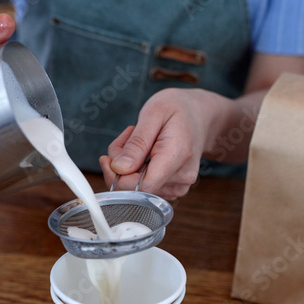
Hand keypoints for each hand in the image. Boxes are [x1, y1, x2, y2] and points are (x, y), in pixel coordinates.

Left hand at [99, 88, 216, 200]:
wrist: (201, 115)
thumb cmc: (178, 109)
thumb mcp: (153, 113)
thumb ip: (136, 143)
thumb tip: (119, 169)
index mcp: (177, 156)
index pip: (142, 187)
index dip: (118, 178)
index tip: (107, 158)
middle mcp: (181, 178)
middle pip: (136, 189)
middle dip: (120, 166)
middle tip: (126, 138)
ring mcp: (179, 186)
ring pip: (138, 189)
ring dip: (128, 167)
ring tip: (138, 140)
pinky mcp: (174, 189)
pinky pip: (146, 188)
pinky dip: (137, 172)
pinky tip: (144, 152)